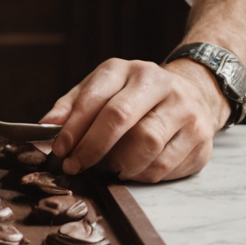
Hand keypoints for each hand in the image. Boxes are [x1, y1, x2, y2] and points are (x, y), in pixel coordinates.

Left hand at [39, 57, 228, 182]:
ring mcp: (184, 109)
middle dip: (92, 148)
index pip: (96, 98)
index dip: (74, 128)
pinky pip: (164, 165)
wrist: (194, 93)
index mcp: (128, 70)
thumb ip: (73, 106)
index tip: (60, 150)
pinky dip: (142, 174)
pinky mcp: (200, 136)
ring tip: (111, 166)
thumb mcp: (103, 90)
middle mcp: (159, 83)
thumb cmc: (135, 97)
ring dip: (119, 163)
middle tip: (75, 166)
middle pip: (120, 118)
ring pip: (144, 144)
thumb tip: (46, 126)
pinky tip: (134, 169)